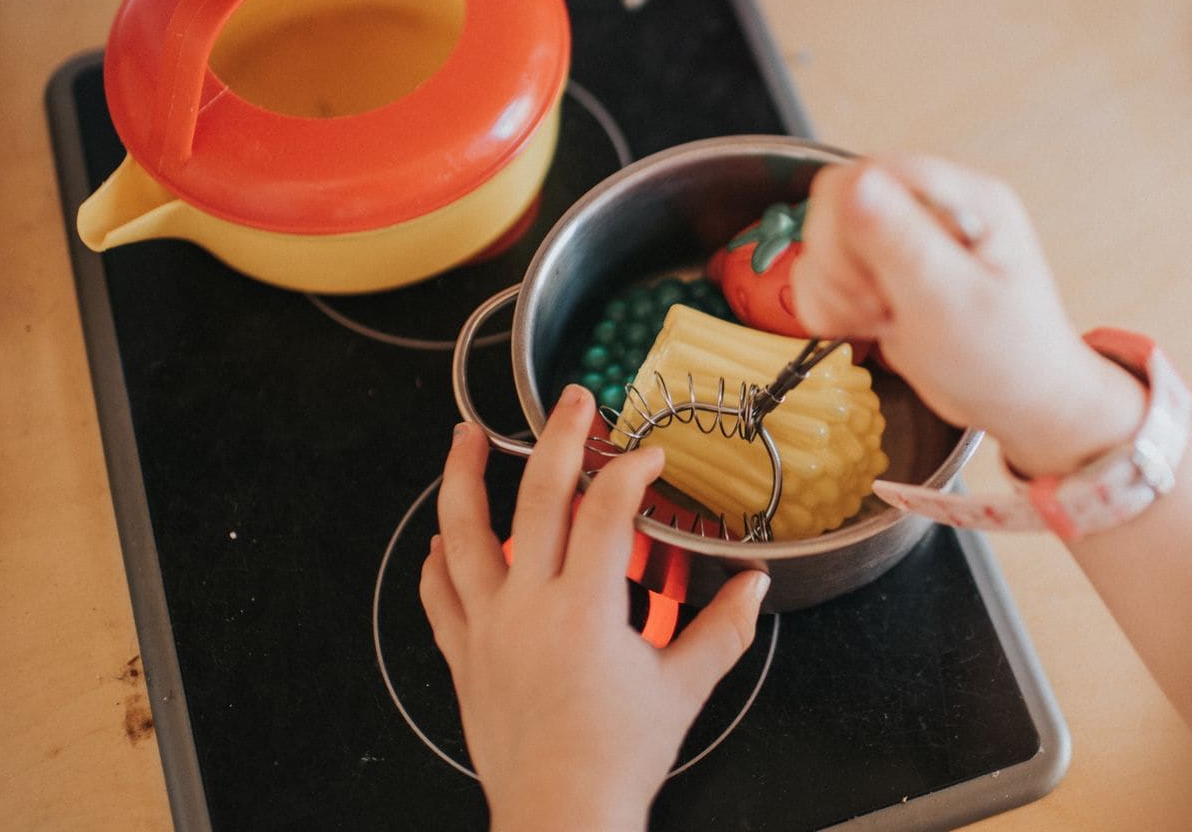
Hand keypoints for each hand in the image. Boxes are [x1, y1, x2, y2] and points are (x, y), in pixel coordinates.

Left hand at [421, 387, 770, 830]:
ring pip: (464, 534)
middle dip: (556, 438)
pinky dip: (438, 560)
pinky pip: (439, 596)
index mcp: (585, 611)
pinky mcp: (465, 657)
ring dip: (464, 477)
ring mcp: (488, 630)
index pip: (606, 510)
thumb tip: (754, 587)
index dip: (630, 470)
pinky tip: (442, 539)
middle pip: (535, 498)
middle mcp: (528, 609)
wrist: (561, 816)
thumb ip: (723, 629)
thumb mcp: (684, 690)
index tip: (648, 456)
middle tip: (570, 401)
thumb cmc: (617, 761)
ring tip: (466, 436)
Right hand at [795, 155, 1145, 476]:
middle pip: (837, 203)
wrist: (1018, 403)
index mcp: (964, 199)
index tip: (871, 280)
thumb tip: (857, 182)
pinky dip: (831, 304)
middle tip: (877, 306)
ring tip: (880, 319)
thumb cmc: (1005, 357)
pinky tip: (868, 326)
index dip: (850, 225)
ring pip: (824, 238)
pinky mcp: (883, 271)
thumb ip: (903, 241)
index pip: (871, 175)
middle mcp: (933, 208)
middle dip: (841, 264)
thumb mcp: (952, 302)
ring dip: (834, 289)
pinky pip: (825, 271)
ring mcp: (905, 239)